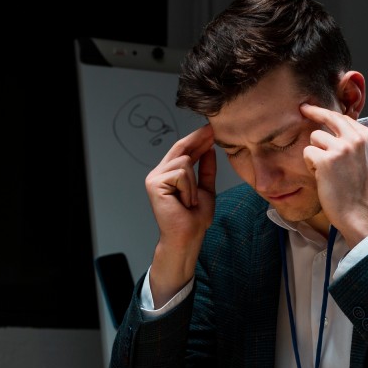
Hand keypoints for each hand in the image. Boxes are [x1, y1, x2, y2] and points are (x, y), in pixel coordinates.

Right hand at [144, 124, 216, 303]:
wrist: (187, 237)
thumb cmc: (194, 218)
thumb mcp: (205, 189)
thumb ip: (206, 169)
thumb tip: (209, 149)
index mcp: (168, 174)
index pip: (182, 150)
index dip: (197, 139)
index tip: (211, 129)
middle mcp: (158, 173)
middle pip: (181, 148)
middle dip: (198, 140)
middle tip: (213, 131)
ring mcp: (154, 178)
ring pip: (184, 162)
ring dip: (194, 183)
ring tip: (190, 201)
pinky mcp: (155, 184)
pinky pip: (181, 174)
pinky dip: (189, 189)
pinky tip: (185, 202)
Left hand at [298, 103, 367, 245]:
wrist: (359, 212)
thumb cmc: (362, 191)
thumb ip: (359, 142)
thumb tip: (346, 127)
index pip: (343, 117)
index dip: (327, 114)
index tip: (314, 109)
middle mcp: (356, 139)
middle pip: (329, 116)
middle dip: (313, 111)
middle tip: (303, 109)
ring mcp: (342, 148)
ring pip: (315, 136)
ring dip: (315, 152)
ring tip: (325, 169)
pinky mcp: (326, 160)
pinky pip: (308, 152)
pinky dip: (310, 165)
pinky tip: (321, 176)